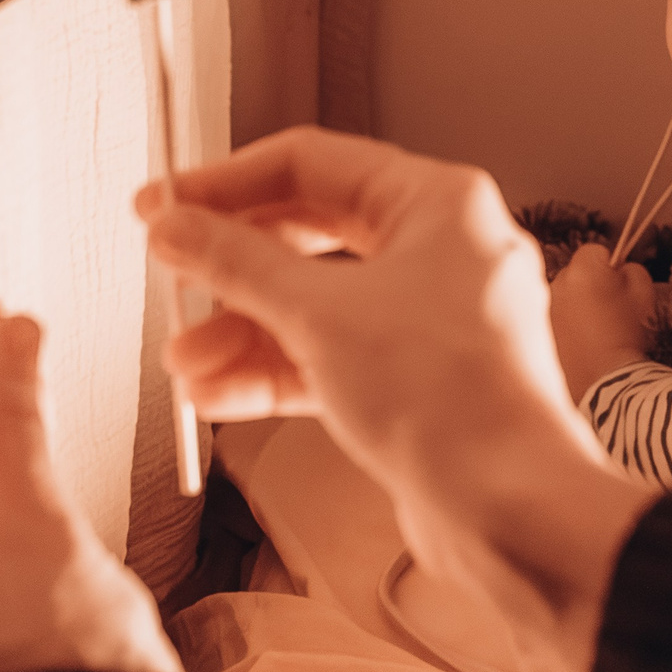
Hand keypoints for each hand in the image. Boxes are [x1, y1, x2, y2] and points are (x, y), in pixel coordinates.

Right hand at [138, 128, 656, 671]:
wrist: (508, 509)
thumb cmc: (448, 398)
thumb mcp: (318, 315)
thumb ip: (236, 263)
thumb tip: (176, 225)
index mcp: (440, 203)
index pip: (312, 162)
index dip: (226, 183)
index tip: (163, 204)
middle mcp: (445, 251)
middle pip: (312, 235)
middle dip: (233, 269)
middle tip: (170, 278)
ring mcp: (437, 319)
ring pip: (320, 305)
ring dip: (245, 331)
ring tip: (183, 363)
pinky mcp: (424, 381)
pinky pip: (338, 358)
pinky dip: (279, 372)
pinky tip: (217, 395)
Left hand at [549, 244, 653, 398]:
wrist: (605, 379)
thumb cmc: (627, 332)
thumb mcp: (644, 292)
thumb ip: (632, 269)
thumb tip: (620, 269)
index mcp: (582, 270)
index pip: (595, 251)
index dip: (611, 266)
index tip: (619, 285)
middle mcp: (556, 284)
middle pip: (575, 273)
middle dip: (590, 283)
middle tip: (610, 308)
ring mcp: (545, 308)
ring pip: (564, 296)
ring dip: (577, 304)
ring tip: (596, 330)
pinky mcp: (540, 331)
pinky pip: (556, 318)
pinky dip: (567, 325)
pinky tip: (583, 343)